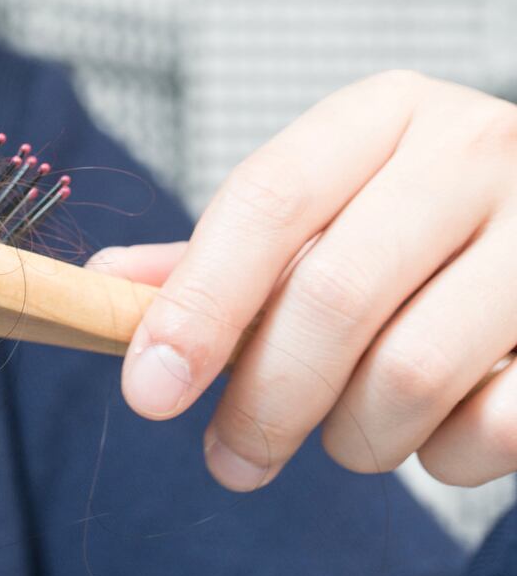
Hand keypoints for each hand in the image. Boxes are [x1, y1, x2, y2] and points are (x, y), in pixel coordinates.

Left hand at [83, 70, 516, 491]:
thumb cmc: (426, 232)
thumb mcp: (328, 214)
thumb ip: (221, 256)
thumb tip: (99, 288)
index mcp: (386, 115)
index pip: (265, 203)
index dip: (197, 306)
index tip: (148, 391)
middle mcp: (477, 150)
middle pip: (332, 296)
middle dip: (263, 401)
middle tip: (230, 460)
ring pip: (412, 370)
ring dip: (356, 437)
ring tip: (347, 439)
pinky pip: (499, 424)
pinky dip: (447, 458)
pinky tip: (437, 436)